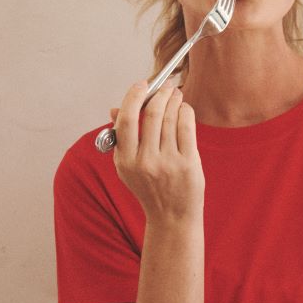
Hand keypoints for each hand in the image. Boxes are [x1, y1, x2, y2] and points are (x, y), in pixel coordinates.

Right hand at [109, 77, 204, 221]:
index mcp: (125, 160)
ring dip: (174, 100)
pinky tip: (184, 109)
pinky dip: (185, 112)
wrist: (172, 217)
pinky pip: (186, 127)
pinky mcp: (187, 164)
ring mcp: (167, 163)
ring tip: (176, 94)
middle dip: (160, 93)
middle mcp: (145, 162)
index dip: (134, 97)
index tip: (142, 84)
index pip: (126, 120)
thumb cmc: (151, 188)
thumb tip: (114, 109)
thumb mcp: (128, 167)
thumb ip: (122, 138)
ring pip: (171, 118)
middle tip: (165, 85)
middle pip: (152, 114)